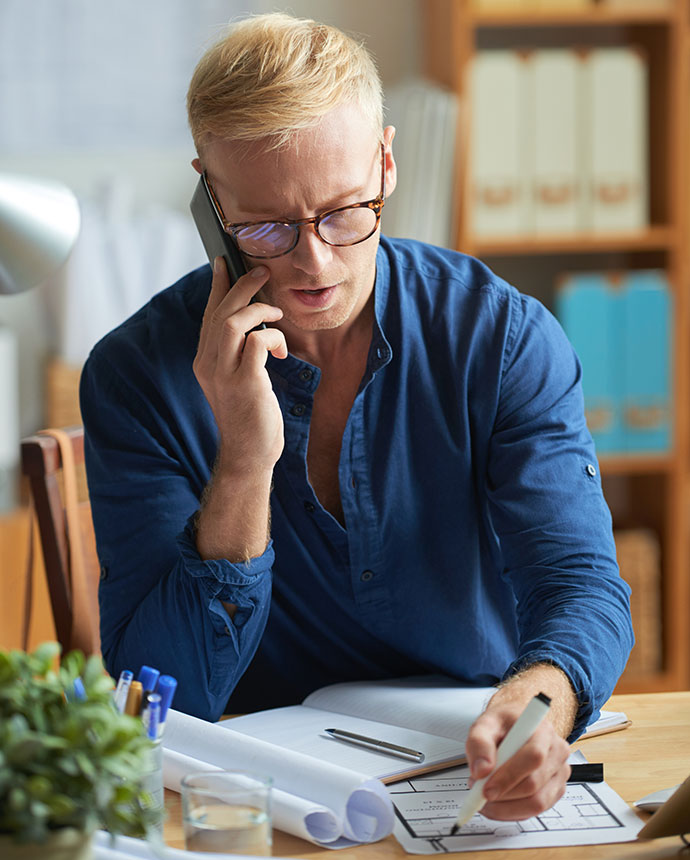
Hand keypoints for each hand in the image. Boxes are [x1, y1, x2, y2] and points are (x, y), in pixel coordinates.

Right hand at [193, 257, 287, 475]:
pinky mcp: (245, 382)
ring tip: (276, 311)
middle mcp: (207, 363)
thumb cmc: (249, 417)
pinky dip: (272, 337)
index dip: (217, 287)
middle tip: (261, 272)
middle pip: (220, 311)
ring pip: (233, 322)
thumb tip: (252, 324)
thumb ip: (237, 354)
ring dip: (258, 309)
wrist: (249, 454)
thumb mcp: (237, 380)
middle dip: (241, 286)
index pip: (208, 314)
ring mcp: (223, 373)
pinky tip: (281, 350)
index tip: (223, 263)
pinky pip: (257, 341)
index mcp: (204, 361)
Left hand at [464, 699, 570, 820]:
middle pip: (534, 784)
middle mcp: (557, 752)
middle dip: (502, 794)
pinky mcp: (556, 790)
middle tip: (478, 793)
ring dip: (506, 807)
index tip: (485, 789)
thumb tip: (481, 771)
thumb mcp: (485, 723)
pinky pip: (536, 811)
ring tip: (485, 798)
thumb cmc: (504, 723)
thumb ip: (479, 742)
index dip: (509, 776)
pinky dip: (512, 812)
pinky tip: (497, 803)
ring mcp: (559, 773)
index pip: (533, 757)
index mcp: (543, 731)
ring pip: (536, 803)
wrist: (518, 724)